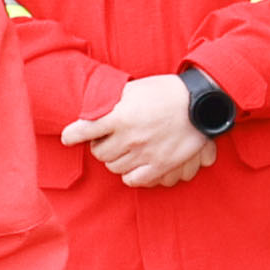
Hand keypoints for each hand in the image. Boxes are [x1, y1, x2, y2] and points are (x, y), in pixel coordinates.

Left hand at [61, 75, 215, 187]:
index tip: (68, 137)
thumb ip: (113, 101)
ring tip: (124, 149)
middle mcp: (129, 137)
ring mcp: (144, 154)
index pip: (84, 130)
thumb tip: (93, 110)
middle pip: (99, 153)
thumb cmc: (167, 92)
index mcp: (121, 116)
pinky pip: (132, 180)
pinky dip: (128, 175)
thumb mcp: (135, 89)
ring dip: (115, 159)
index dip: (73, 135)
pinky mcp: (159, 166)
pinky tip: (132, 165)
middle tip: (108, 139)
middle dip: (100, 146)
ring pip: (114, 167)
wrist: (201, 103)